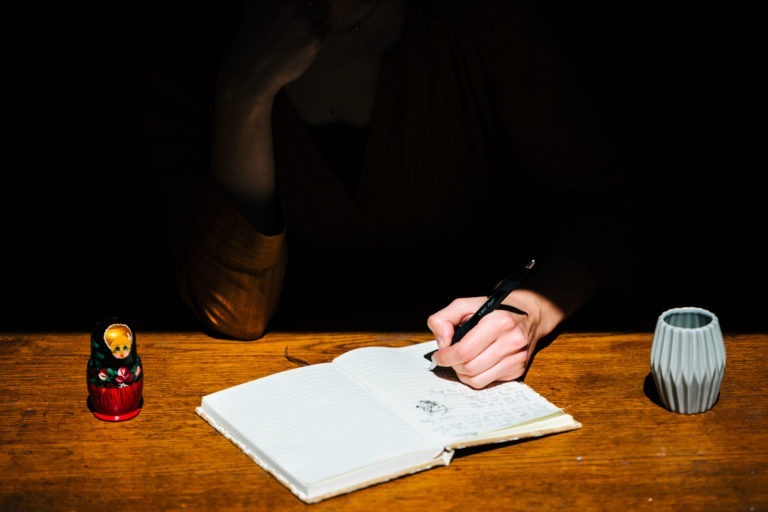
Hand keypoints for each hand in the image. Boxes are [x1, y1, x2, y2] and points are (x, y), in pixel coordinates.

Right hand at [219, 0, 333, 101]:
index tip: (306, 6)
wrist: (252, 69)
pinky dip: (320, 36)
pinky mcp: (314, 39)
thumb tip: (296, 3)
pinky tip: (305, 45)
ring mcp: (304, 20)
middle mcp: (293, 3)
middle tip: (307, 19)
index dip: (307, 2)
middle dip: (315, 8)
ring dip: (319, 19)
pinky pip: (327, 30)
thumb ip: (277, 2)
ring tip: (305, 33)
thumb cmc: (252, 41)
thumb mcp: (257, 9)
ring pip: (326, 10)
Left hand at [427, 290, 562, 388]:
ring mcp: (517, 358)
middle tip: (450, 357)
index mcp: (499, 322)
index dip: (446, 356)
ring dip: (463, 374)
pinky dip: (477, 376)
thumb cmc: (495, 309)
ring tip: (462, 361)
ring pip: (477, 380)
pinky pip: (488, 382)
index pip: (464, 351)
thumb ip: (444, 319)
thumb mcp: (465, 304)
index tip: (439, 355)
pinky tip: (477, 362)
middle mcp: (511, 341)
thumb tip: (442, 344)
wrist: (529, 314)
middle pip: (469, 368)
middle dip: (454, 365)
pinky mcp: (518, 370)